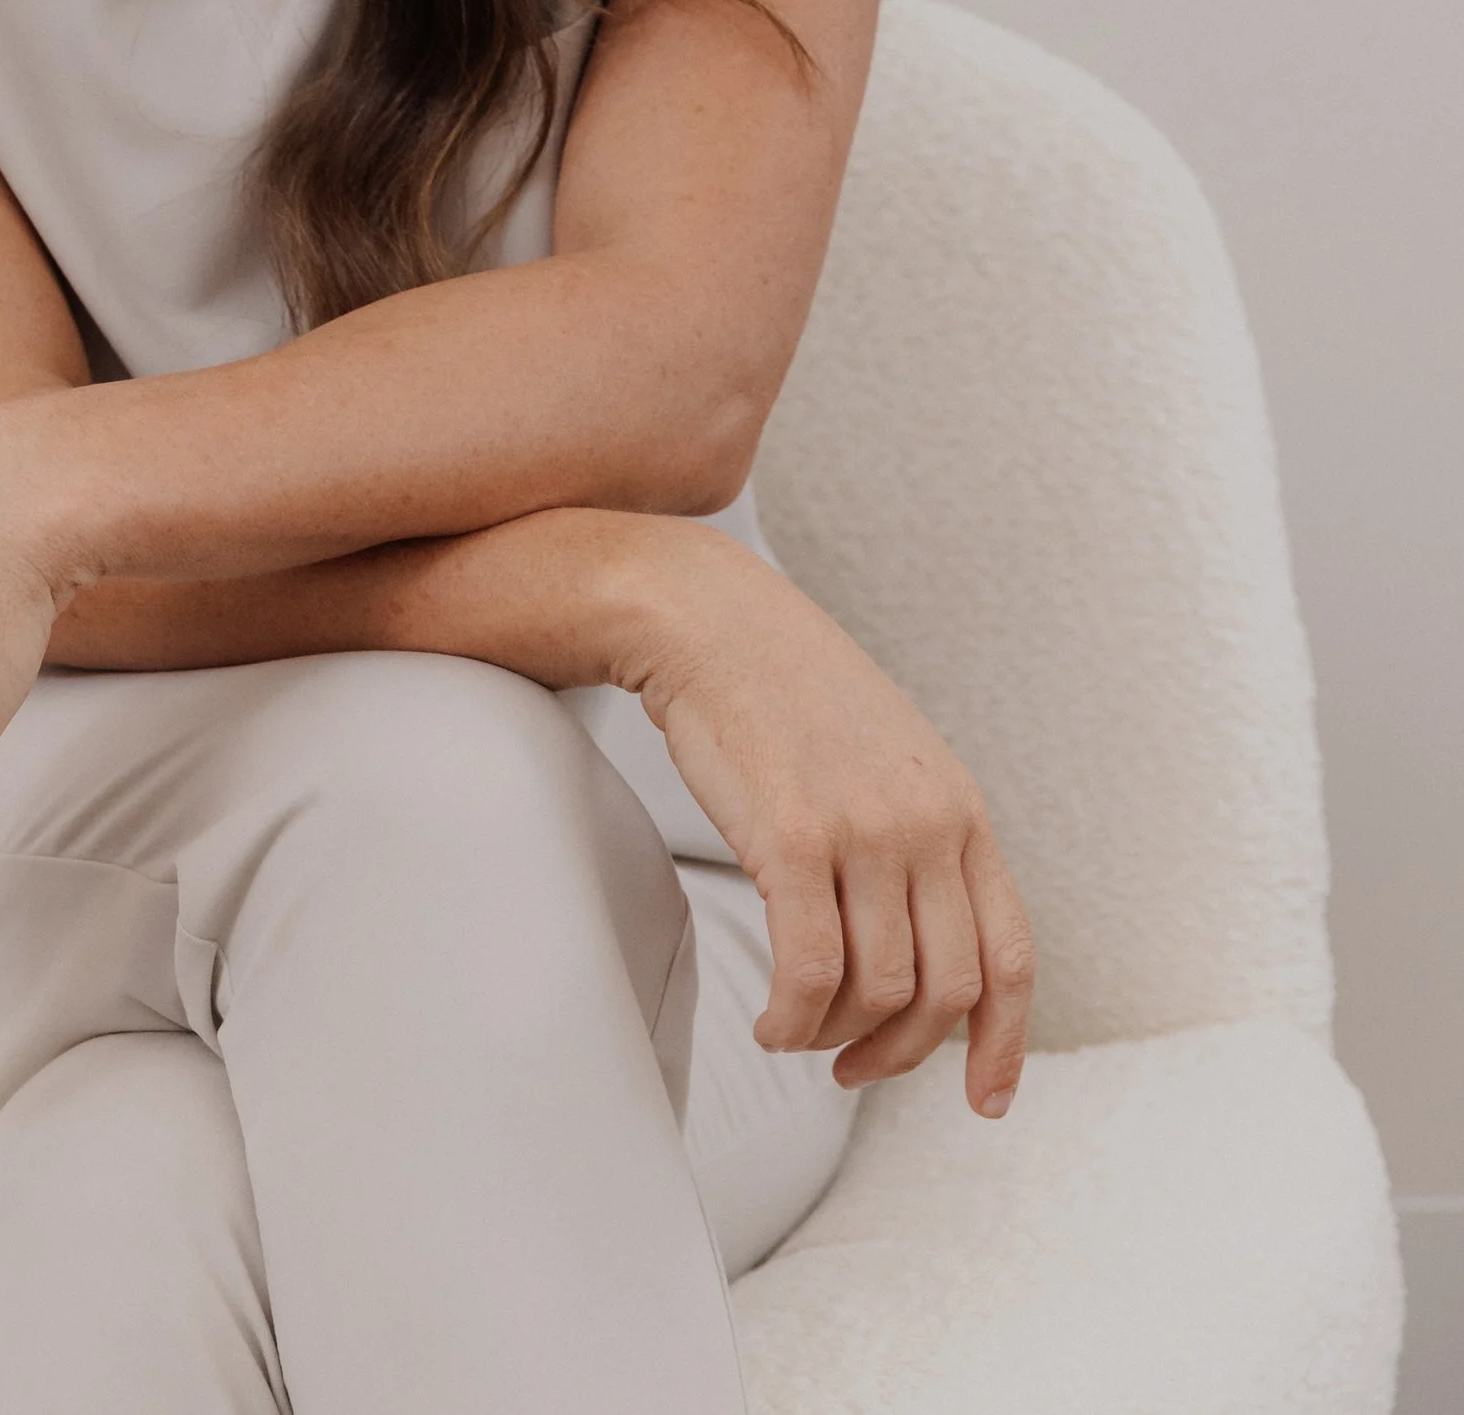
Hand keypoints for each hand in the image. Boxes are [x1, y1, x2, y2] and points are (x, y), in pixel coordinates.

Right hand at [624, 525, 1032, 1118]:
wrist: (709, 620)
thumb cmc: (784, 689)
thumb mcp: (888, 759)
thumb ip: (918, 840)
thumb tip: (915, 946)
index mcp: (959, 808)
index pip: (1010, 956)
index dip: (1003, 1045)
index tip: (984, 1100)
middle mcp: (926, 823)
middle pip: (946, 992)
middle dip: (901, 1054)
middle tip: (851, 1067)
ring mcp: (865, 831)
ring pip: (877, 993)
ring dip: (833, 1037)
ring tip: (794, 1030)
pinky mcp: (793, 839)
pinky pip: (809, 971)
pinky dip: (791, 1019)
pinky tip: (769, 1021)